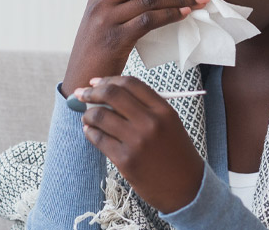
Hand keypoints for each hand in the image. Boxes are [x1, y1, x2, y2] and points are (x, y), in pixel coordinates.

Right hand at [61, 0, 208, 96]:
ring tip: (194, 4)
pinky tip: (183, 17)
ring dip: (176, 0)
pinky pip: (148, 20)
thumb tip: (153, 3)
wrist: (79, 84)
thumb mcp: (102, 27)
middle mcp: (100, 5)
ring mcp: (106, 21)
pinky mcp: (115, 39)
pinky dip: (170, 15)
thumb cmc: (96, 59)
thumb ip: (120, 12)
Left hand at [75, 75, 204, 213]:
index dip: (108, 80)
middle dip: (91, 92)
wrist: (186, 188)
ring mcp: (137, 142)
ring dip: (88, 114)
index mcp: (163, 110)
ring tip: (87, 117)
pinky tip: (90, 132)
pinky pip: (98, 139)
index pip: (130, 83)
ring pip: (100, 116)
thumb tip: (108, 93)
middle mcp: (150, 122)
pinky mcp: (125, 160)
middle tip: (82, 94)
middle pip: (112, 94)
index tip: (95, 82)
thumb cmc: (175, 153)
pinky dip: (90, 132)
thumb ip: (145, 107)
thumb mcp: (169, 124)